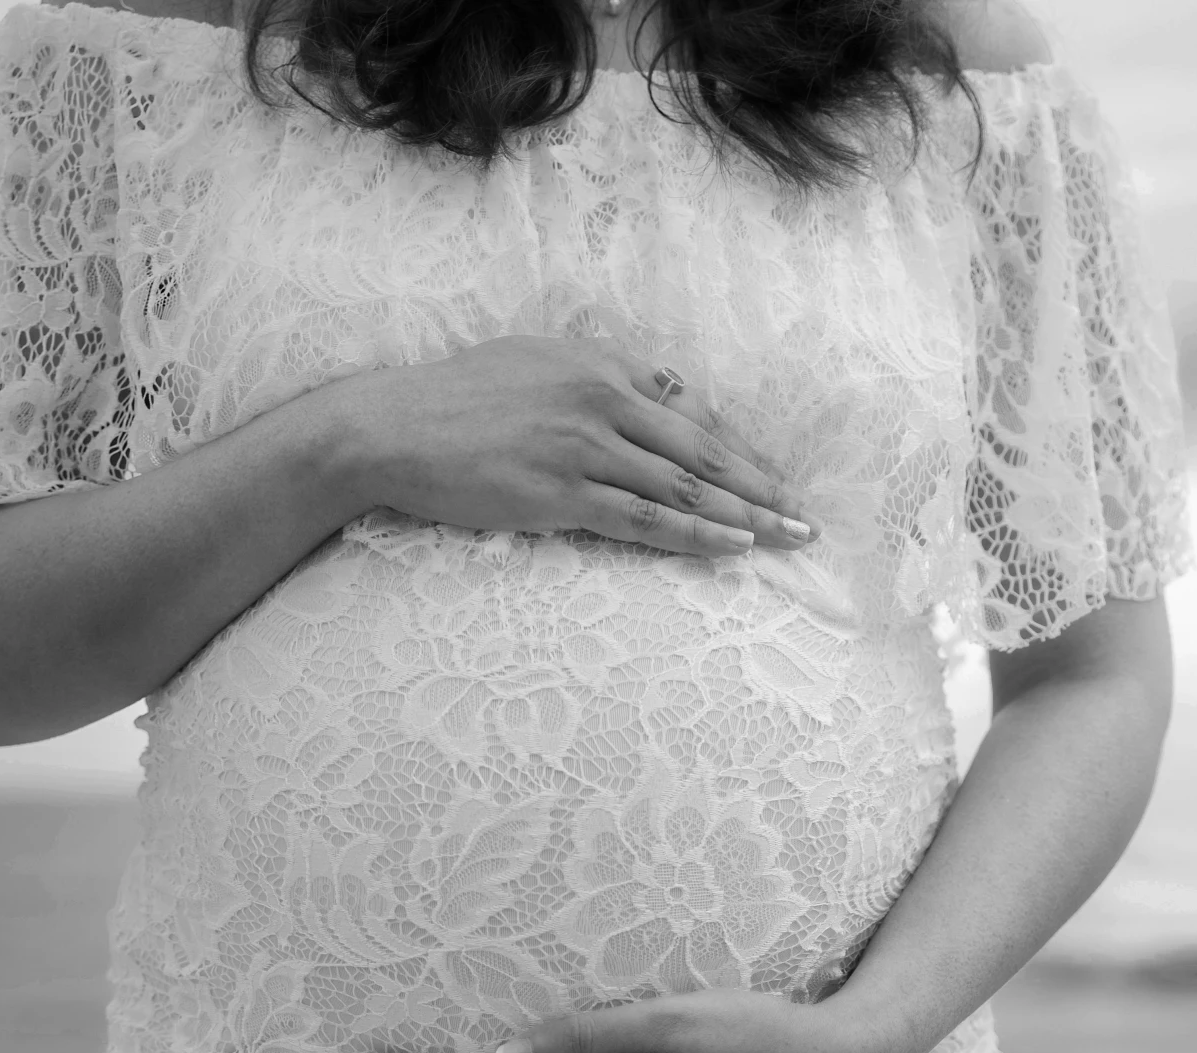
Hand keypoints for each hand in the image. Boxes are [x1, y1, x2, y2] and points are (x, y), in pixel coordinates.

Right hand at [320, 335, 819, 559]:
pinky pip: (645, 518)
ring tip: (787, 536)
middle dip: (761, 485)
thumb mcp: (535, 362)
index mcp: (599, 366)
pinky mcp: (561, 493)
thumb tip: (662, 393)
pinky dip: (695, 533)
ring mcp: (582, 447)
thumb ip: (600, 377)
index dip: (737, 449)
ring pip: (683, 486)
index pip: (688, 413)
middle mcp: (600, 400)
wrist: (390, 428)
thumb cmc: (456, 400)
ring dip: (744, 515)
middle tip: (805, 514)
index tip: (772, 477)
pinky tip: (733, 546)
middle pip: (702, 449)